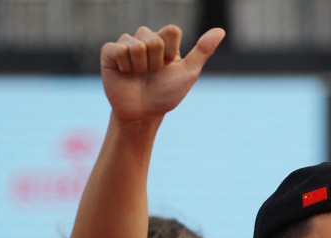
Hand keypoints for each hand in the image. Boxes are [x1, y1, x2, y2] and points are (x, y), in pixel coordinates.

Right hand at [99, 25, 224, 122]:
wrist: (143, 114)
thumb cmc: (166, 95)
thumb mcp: (188, 74)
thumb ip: (203, 50)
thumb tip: (221, 30)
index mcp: (164, 42)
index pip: (171, 30)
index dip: (172, 51)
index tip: (169, 66)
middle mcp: (145, 39)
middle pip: (154, 38)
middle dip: (156, 62)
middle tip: (152, 74)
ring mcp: (126, 44)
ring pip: (136, 44)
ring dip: (140, 66)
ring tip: (138, 75)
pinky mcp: (109, 52)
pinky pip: (118, 49)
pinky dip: (125, 65)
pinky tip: (124, 73)